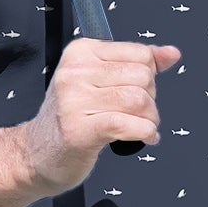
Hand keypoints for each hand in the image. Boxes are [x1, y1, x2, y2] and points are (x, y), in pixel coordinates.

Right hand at [15, 37, 180, 191]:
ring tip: (141, 127)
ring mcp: (74, 100)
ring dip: (150, 119)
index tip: (138, 92)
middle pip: (143, 76)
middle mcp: (75, 72)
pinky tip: (144, 138)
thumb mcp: (100, 82)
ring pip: (139, 100)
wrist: (36, 154)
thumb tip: (171, 53)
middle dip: (151, 100)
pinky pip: (127, 124)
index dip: (150, 77)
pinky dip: (144, 132)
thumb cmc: (71, 119)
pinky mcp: (79, 129)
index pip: (141, 54)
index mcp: (81, 52)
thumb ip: (138, 65)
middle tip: (138, 114)